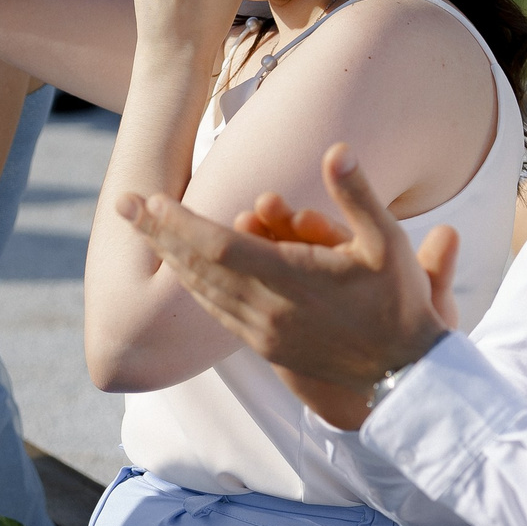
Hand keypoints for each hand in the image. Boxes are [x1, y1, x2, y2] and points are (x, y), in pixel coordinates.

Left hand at [116, 142, 459, 427]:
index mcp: (291, 281)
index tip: (150, 199)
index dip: (180, 222)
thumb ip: (358, 195)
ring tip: (144, 232)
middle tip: (123, 204)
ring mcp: (263, 333)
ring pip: (203, 293)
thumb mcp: (388, 243)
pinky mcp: (266, 348)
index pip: (218, 247)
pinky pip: (217, 313)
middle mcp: (267, 311)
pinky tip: (181, 271)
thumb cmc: (399, 303)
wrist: (403, 376)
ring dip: (171, 259)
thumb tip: (336, 149)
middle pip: (197, 268)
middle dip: (158, 234)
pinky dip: (194, 286)